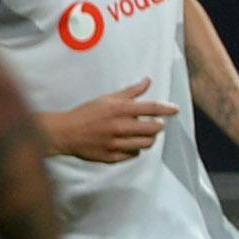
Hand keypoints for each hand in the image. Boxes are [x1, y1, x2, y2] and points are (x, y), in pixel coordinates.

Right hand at [46, 81, 174, 163]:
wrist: (64, 133)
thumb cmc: (85, 114)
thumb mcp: (107, 99)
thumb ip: (130, 92)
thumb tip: (147, 81)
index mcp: (119, 110)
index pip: (152, 108)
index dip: (167, 109)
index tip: (175, 110)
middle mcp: (119, 127)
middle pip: (154, 129)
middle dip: (157, 126)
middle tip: (153, 124)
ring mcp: (116, 143)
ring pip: (146, 143)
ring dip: (148, 138)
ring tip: (142, 134)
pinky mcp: (111, 156)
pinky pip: (133, 154)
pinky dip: (134, 149)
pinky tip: (128, 144)